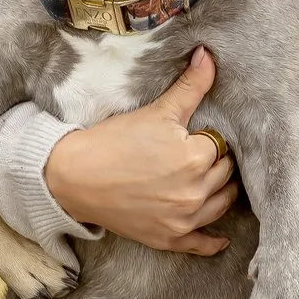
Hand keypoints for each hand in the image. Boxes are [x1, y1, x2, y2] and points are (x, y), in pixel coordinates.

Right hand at [41, 47, 236, 253]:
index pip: (220, 145)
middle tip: (195, 155)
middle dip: (214, 163)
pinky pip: (201, 244)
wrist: (74, 177)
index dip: (206, 139)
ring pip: (220, 204)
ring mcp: (182, 220)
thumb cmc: (113, 141)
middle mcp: (194, 192)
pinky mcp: (168, 239)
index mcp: (195, 158)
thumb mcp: (156, 110)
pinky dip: (213, 242)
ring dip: (219, 192)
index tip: (192, 137)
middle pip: (224, 175)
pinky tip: (221, 239)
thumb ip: (190, 86)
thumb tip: (208, 54)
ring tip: (209, 181)